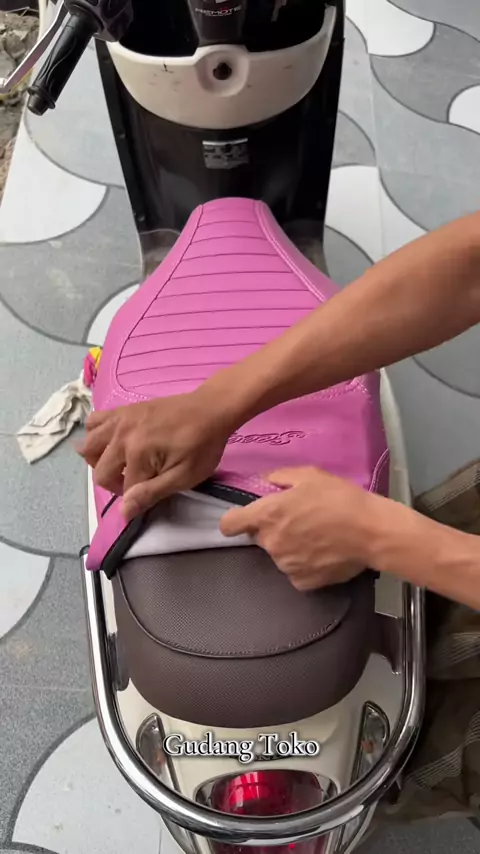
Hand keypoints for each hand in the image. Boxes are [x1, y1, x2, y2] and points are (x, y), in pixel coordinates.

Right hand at [78, 390, 232, 519]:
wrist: (211, 409)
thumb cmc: (202, 445)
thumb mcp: (184, 476)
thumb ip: (151, 493)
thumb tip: (124, 512)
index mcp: (137, 453)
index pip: (124, 489)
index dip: (136, 498)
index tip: (150, 493)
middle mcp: (121, 435)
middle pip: (99, 470)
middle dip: (114, 483)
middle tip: (137, 481)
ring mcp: (119, 420)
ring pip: (87, 446)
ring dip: (98, 461)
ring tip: (118, 464)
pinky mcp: (122, 410)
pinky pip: (93, 422)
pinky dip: (95, 435)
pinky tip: (111, 442)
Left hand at [220, 467, 378, 590]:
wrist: (371, 532)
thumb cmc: (339, 498)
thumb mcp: (310, 475)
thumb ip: (280, 478)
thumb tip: (266, 483)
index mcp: (267, 515)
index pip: (229, 524)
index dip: (235, 521)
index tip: (246, 519)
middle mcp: (270, 543)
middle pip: (260, 538)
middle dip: (273, 530)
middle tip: (300, 521)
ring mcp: (285, 565)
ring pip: (279, 555)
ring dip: (290, 547)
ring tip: (316, 537)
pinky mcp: (302, 582)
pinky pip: (295, 572)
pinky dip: (304, 565)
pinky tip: (322, 554)